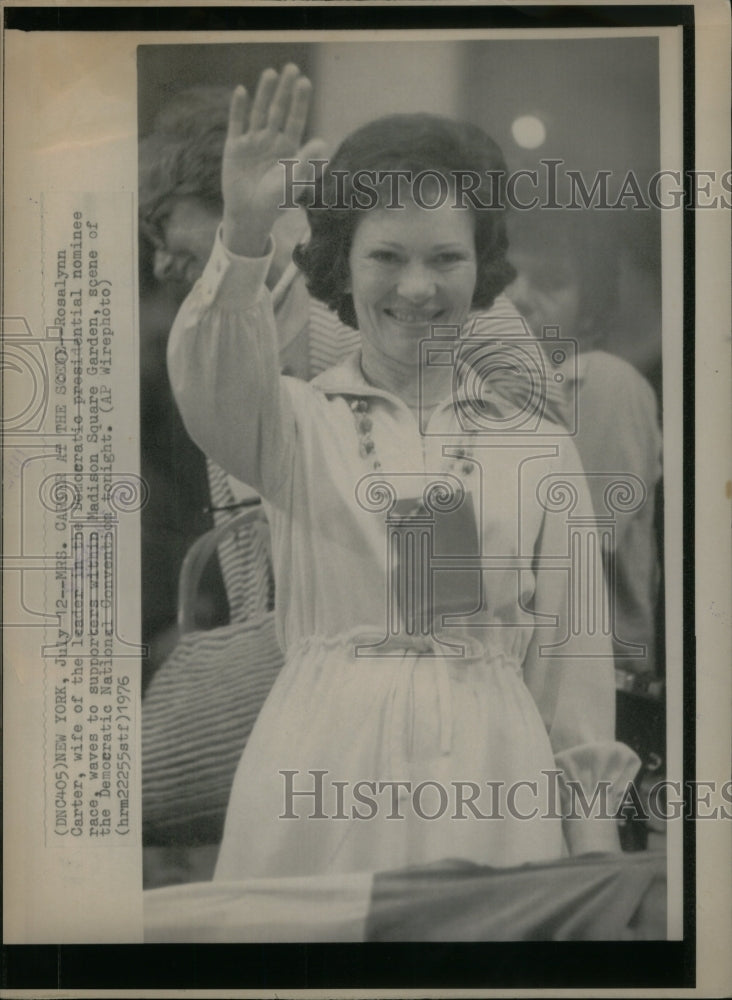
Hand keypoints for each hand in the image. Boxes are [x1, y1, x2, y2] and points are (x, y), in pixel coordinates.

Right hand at [222, 64, 323, 256]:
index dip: (300, 102)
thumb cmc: (276, 201)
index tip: (306, 82)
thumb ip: (306, 160)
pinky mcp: (235, 147)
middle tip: (292, 68)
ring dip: (264, 93)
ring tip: (270, 73)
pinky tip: (242, 91)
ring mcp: (253, 142)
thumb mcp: (293, 180)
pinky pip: (237, 124)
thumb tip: (322, 142)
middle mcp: (271, 140)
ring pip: (259, 113)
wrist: (250, 215)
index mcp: (288, 148)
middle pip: (279, 110)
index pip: (296, 120)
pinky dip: (239, 108)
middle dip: (285, 90)